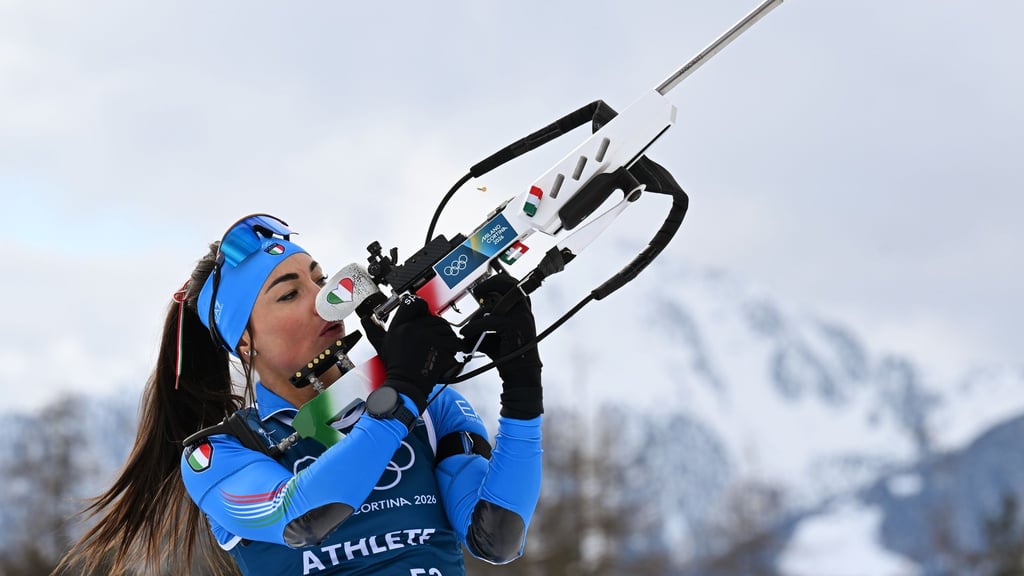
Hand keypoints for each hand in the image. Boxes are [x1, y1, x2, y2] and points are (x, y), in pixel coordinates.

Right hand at [370, 297, 459, 412]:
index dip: (422, 306)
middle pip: (433, 317)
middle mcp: (411, 328)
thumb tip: (365, 320)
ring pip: (445, 328)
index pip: (412, 304)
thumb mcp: (382, 346)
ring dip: (448, 337)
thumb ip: (374, 330)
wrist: (405, 385)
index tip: (425, 312)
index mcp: (398, 326)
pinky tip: (450, 351)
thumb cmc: (395, 368)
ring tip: (443, 346)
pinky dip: (455, 346)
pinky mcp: (438, 344)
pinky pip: (453, 340)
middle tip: (437, 338)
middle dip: (438, 327)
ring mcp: (426, 335)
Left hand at [459, 273, 542, 418]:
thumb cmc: (507, 356)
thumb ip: (486, 323)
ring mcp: (521, 318)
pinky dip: (474, 328)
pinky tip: (466, 335)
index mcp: (523, 311)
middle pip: (508, 284)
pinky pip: (488, 322)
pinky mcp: (514, 326)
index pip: (514, 285)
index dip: (498, 281)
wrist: (519, 375)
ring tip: (466, 331)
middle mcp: (524, 311)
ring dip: (475, 319)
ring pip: (491, 309)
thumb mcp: (495, 336)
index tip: (482, 288)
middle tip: (477, 291)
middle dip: (491, 283)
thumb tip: (467, 322)